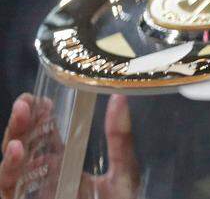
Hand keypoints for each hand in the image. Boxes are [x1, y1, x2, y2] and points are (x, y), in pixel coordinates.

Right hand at [1, 94, 139, 198]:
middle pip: (24, 146)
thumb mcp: (123, 175)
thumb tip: (120, 98)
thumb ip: (120, 139)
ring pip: (11, 166)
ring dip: (12, 141)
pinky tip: (17, 152)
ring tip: (23, 117)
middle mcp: (42, 177)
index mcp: (63, 164)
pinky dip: (8, 171)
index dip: (39, 114)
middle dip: (22, 122)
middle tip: (28, 101)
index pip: (44, 135)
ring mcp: (30, 194)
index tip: (43, 95)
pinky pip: (7, 191)